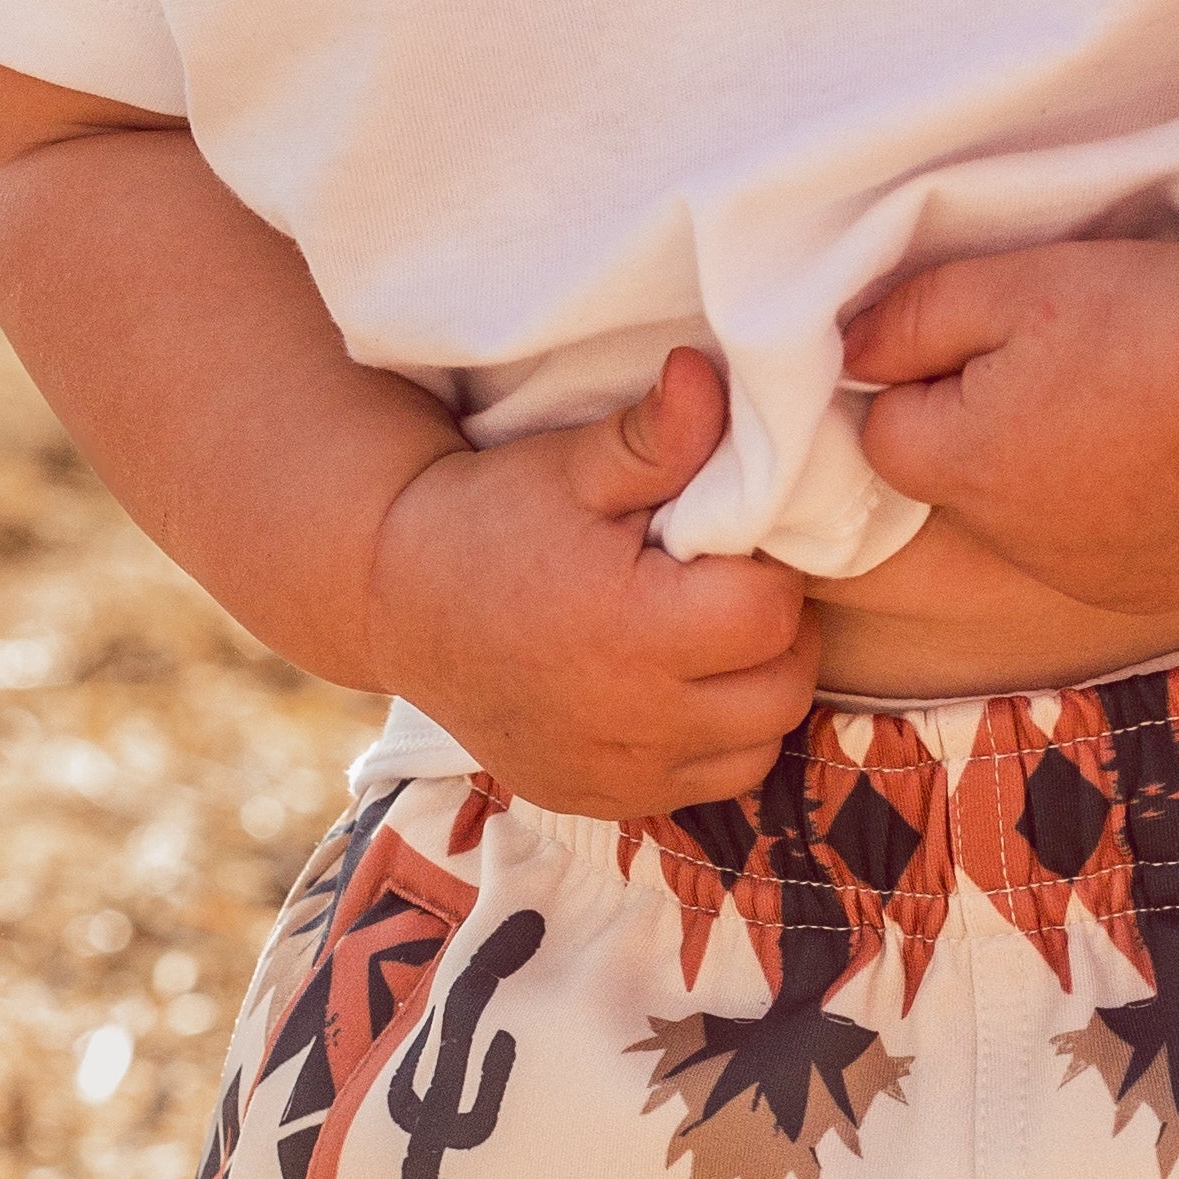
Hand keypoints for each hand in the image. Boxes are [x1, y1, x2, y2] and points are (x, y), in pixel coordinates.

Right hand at [363, 348, 819, 819]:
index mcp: (634, 633)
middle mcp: (633, 721)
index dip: (766, 570)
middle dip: (772, 632)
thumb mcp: (569, 467)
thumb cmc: (489, 521)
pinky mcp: (601, 802)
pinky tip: (675, 687)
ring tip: (707, 637)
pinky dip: (713, 741)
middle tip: (726, 586)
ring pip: (759, 746)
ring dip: (754, 692)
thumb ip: (654, 434)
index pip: (771, 612)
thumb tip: (708, 376)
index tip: (728, 545)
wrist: (396, 601)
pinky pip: (708, 786)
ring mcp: (618, 775)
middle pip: (782, 687)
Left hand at [839, 233, 1178, 617]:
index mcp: (966, 471)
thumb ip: (908, 322)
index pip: (888, 439)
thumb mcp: (1009, 283)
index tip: (991, 345)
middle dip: (987, 438)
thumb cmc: (1149, 311)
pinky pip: (1115, 560)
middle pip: (962, 494)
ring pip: (1037, 533)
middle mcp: (1020, 550)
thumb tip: (849, 358)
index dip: (929, 383)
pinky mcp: (1169, 590)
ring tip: (1129, 409)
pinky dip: (1128, 519)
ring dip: (1055, 484)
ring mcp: (1100, 580)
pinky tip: (1174, 458)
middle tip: (1067, 370)